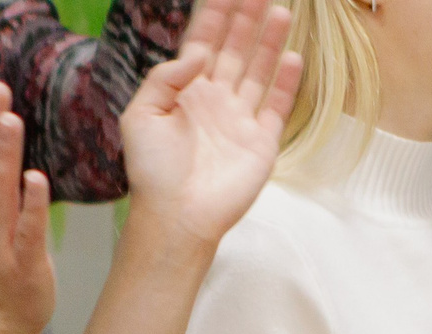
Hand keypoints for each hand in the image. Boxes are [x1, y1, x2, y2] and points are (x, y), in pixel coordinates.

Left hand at [119, 0, 302, 249]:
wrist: (176, 216)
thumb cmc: (152, 170)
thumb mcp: (140, 115)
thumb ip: (164, 77)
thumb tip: (199, 54)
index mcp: (184, 91)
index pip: (202, 42)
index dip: (215, 16)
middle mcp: (215, 99)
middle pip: (234, 50)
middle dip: (245, 20)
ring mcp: (240, 120)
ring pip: (257, 71)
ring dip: (268, 42)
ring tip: (281, 12)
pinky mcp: (261, 143)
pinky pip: (276, 106)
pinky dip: (285, 83)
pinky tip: (291, 56)